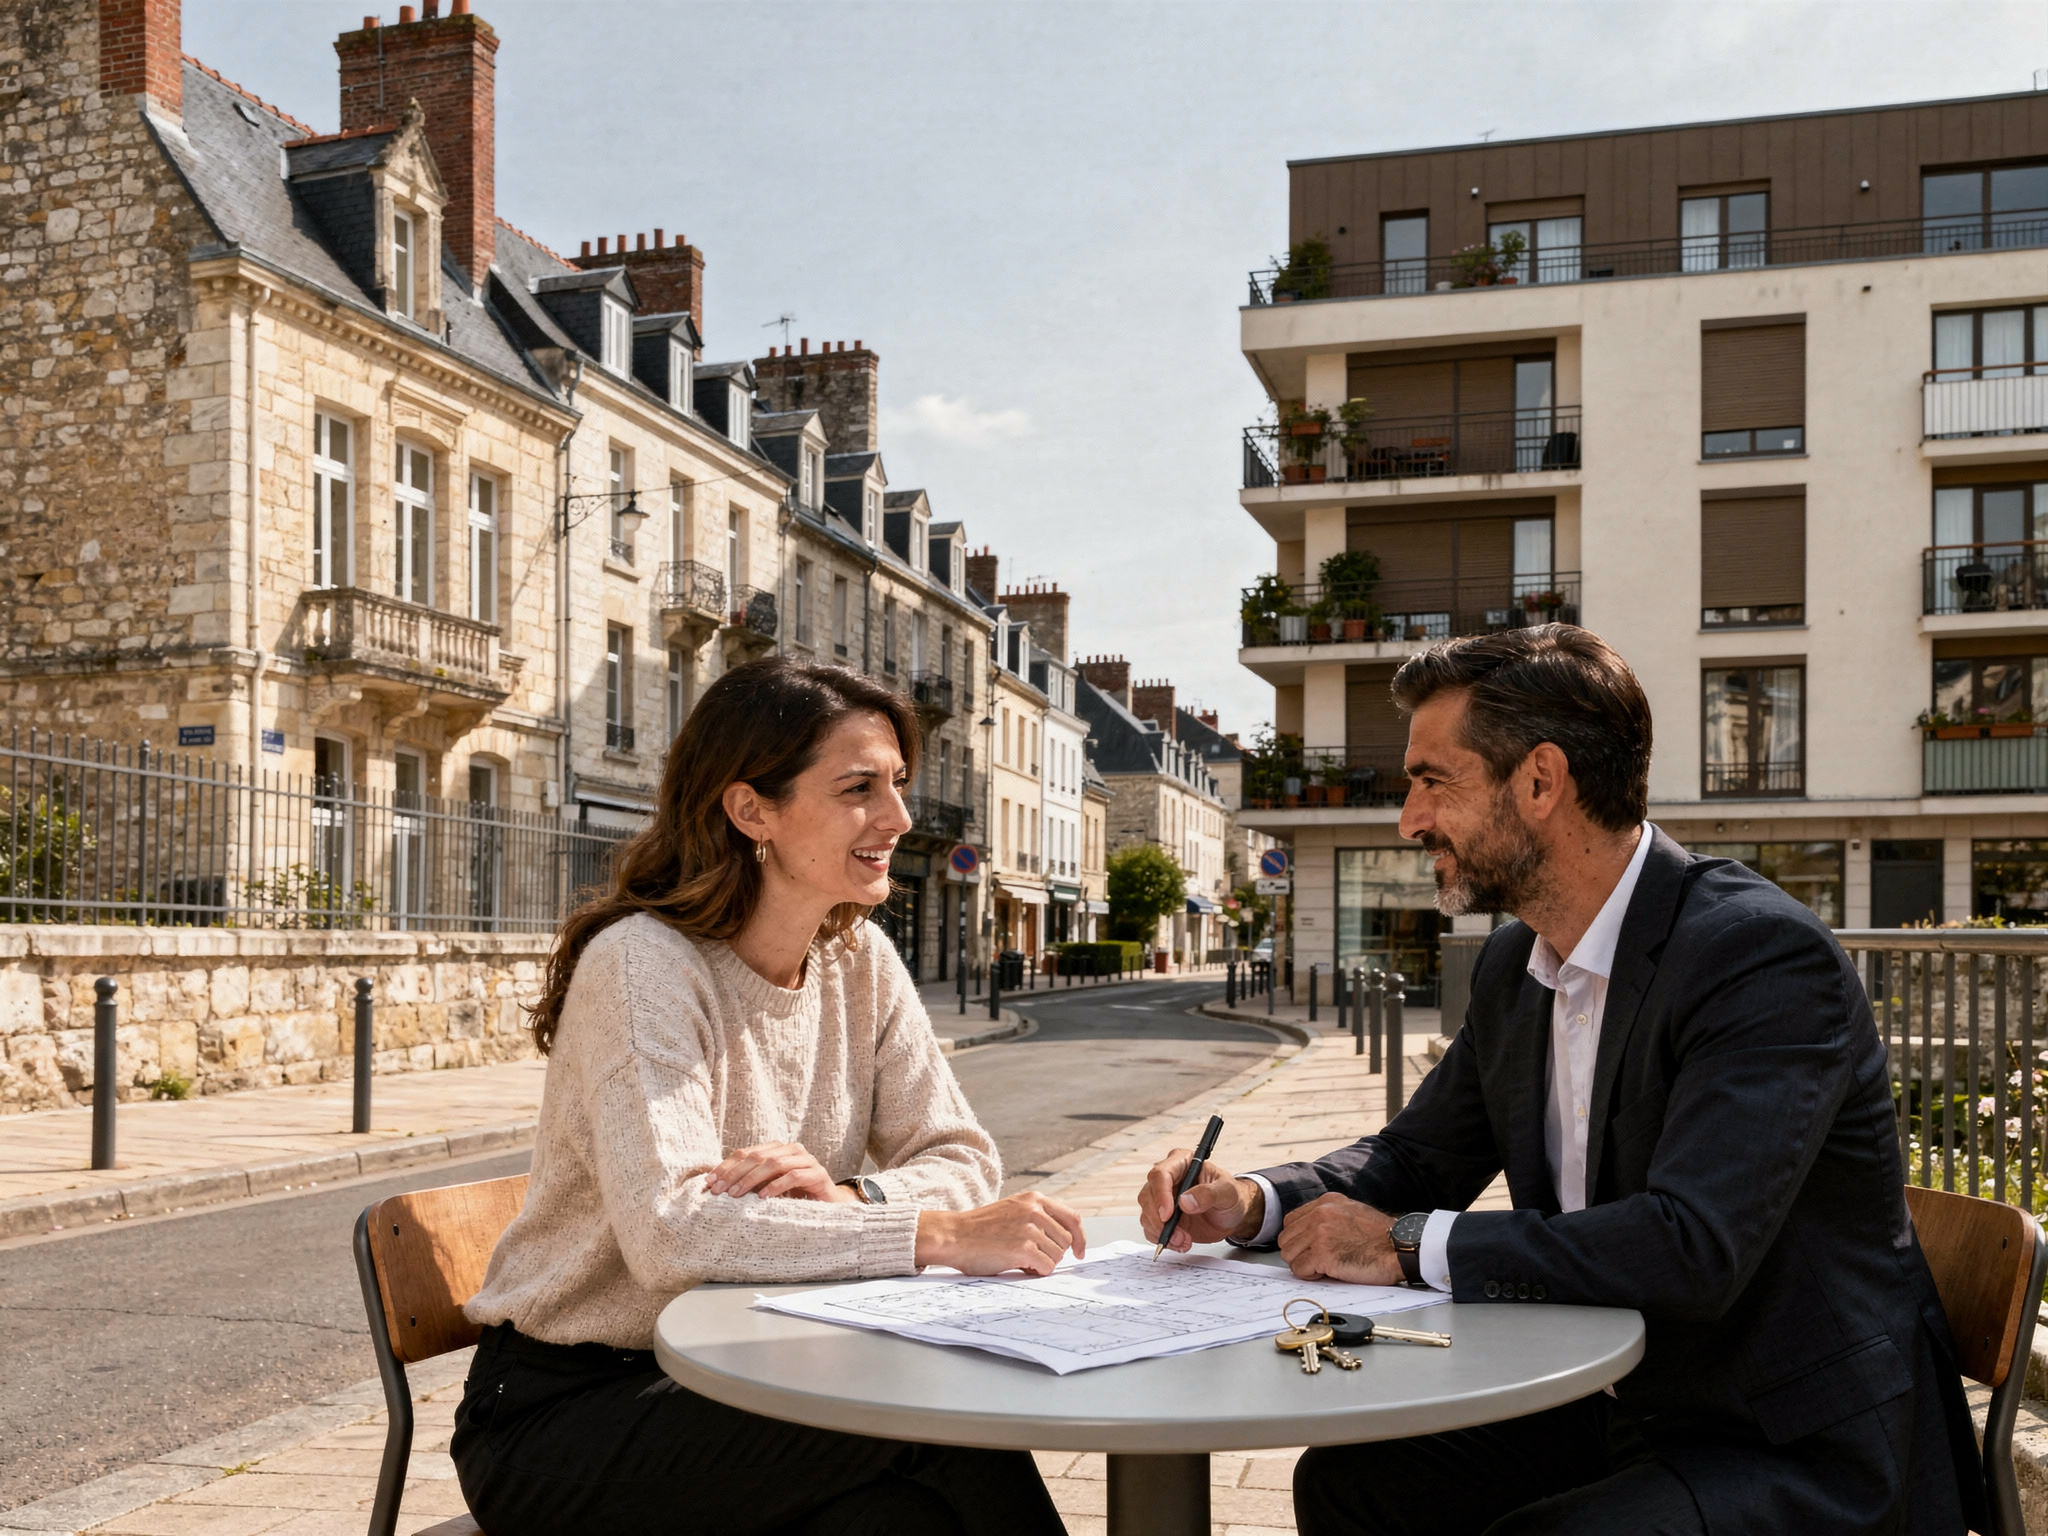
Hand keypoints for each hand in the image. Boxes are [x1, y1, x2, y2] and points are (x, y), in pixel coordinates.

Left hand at [704, 1143, 856, 1202]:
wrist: (829, 1204)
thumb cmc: (795, 1195)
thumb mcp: (769, 1186)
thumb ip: (750, 1181)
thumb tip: (717, 1185)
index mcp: (777, 1148)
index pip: (746, 1152)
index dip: (727, 1166)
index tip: (709, 1181)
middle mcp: (792, 1149)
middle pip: (758, 1156)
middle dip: (735, 1173)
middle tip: (720, 1191)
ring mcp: (807, 1160)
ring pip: (774, 1163)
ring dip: (752, 1179)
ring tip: (737, 1194)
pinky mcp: (818, 1174)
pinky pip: (794, 1176)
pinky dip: (777, 1185)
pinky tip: (764, 1197)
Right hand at [915, 1191, 1087, 1275]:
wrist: (953, 1236)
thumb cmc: (979, 1229)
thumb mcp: (1012, 1211)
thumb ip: (1037, 1218)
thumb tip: (1066, 1242)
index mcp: (1034, 1199)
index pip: (1072, 1218)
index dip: (1080, 1238)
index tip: (1079, 1252)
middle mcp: (1035, 1210)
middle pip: (1066, 1241)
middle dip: (1053, 1254)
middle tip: (1031, 1259)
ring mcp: (1030, 1228)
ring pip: (1058, 1256)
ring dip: (1043, 1263)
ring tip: (1020, 1260)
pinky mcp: (1024, 1247)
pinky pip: (1046, 1267)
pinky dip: (1036, 1272)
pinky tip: (1019, 1267)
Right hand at [1137, 1150, 1262, 1250]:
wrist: (1232, 1216)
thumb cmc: (1231, 1197)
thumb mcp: (1228, 1192)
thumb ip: (1209, 1194)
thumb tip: (1185, 1201)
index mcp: (1182, 1163)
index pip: (1161, 1174)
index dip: (1161, 1194)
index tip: (1168, 1215)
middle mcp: (1169, 1179)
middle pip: (1148, 1195)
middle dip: (1159, 1220)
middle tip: (1178, 1235)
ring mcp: (1163, 1198)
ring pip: (1147, 1214)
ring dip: (1162, 1232)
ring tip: (1184, 1240)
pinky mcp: (1162, 1217)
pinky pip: (1151, 1229)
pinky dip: (1163, 1239)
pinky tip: (1180, 1243)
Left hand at [1276, 1193, 1401, 1283]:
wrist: (1400, 1247)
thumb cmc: (1382, 1237)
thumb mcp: (1351, 1213)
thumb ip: (1328, 1218)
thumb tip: (1307, 1235)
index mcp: (1326, 1202)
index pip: (1291, 1222)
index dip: (1299, 1240)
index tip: (1311, 1250)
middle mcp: (1319, 1213)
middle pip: (1286, 1239)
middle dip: (1299, 1254)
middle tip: (1318, 1263)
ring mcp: (1319, 1232)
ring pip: (1289, 1255)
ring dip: (1304, 1266)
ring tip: (1325, 1267)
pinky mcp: (1321, 1252)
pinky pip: (1299, 1270)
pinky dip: (1311, 1276)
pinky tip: (1330, 1272)